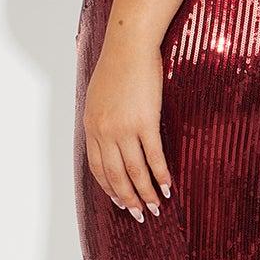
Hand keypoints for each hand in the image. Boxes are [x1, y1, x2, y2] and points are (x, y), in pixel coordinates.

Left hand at [83, 32, 173, 222]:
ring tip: (156, 207)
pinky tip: (168, 186)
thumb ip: (101, 117)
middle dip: (128, 198)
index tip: (120, 200)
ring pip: (135, 171)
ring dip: (146, 193)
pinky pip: (153, 156)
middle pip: (116, 175)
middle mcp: (104, 132)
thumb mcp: (98, 95)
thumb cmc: (116, 65)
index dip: (110, 187)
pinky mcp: (144, 122)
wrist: (128, 45)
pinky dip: (161, 175)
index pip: (97, 167)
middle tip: (140, 214)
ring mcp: (124, 128)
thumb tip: (109, 132)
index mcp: (91, 126)